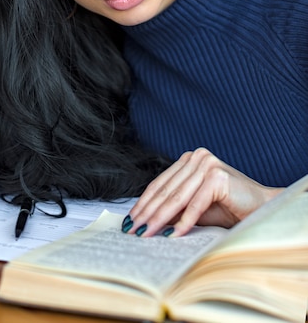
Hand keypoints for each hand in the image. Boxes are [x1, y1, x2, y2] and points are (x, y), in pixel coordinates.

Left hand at [124, 148, 282, 237]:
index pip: (160, 183)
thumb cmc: (228, 208)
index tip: (129, 220)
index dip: (143, 203)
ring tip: (145, 234)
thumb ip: (174, 207)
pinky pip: (195, 204)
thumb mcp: (194, 207)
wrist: (262, 207)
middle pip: (166, 190)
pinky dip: (183, 222)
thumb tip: (145, 219)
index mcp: (189, 159)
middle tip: (131, 230)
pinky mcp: (218, 176)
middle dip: (147, 212)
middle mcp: (197, 157)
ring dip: (159, 218)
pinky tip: (172, 235)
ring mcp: (207, 164)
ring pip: (177, 197)